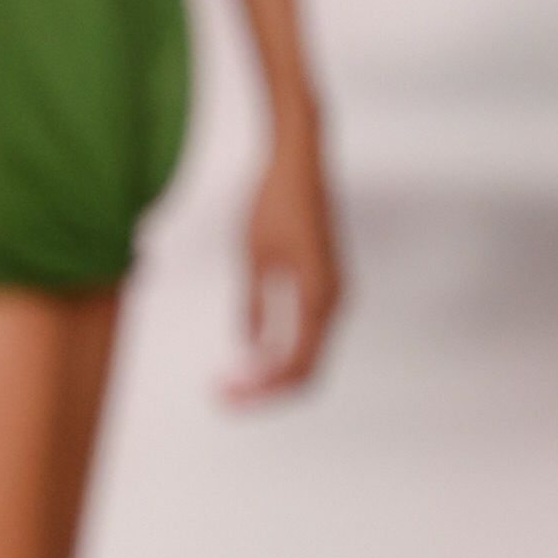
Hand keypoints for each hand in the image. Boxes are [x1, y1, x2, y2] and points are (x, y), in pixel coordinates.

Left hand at [229, 111, 341, 401]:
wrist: (298, 160)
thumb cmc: (273, 202)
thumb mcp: (253, 257)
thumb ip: (255, 304)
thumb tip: (251, 346)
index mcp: (317, 296)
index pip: (294, 366)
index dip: (260, 390)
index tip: (223, 393)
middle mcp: (333, 299)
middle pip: (306, 370)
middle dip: (265, 390)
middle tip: (223, 396)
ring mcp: (332, 292)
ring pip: (309, 354)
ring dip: (272, 374)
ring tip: (231, 381)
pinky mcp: (325, 282)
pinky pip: (308, 333)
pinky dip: (280, 352)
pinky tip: (250, 356)